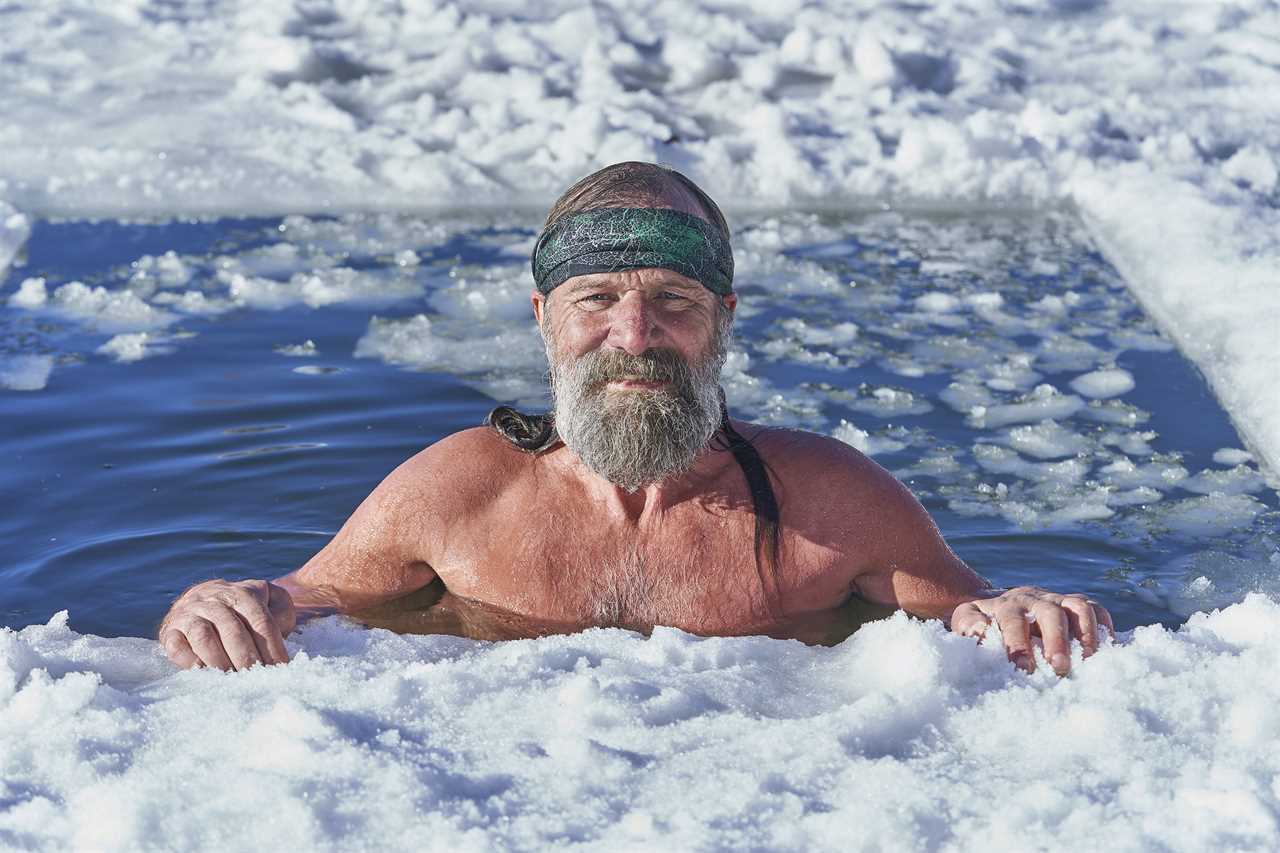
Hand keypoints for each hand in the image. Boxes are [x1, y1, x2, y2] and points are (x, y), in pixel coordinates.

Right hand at [159, 579, 295, 670]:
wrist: (204, 598)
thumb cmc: (245, 609)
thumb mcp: (269, 601)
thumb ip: (282, 610)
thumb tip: (282, 627)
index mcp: (242, 593)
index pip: (259, 620)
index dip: (271, 646)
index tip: (279, 667)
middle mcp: (214, 599)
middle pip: (232, 630)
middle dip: (247, 658)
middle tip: (255, 678)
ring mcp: (189, 613)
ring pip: (203, 636)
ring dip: (219, 661)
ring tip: (232, 679)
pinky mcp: (169, 630)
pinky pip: (175, 645)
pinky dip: (188, 660)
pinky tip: (202, 671)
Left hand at [950, 586, 1114, 675]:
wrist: (993, 604)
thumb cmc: (981, 622)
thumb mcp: (965, 623)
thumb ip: (969, 628)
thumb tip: (981, 630)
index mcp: (1005, 605)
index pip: (1013, 620)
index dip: (1018, 644)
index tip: (1023, 669)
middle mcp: (1033, 599)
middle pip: (1050, 612)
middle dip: (1057, 640)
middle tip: (1060, 668)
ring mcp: (1056, 599)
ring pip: (1078, 606)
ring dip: (1086, 633)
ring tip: (1088, 661)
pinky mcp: (1074, 605)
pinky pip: (1096, 609)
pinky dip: (1104, 627)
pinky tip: (1106, 650)